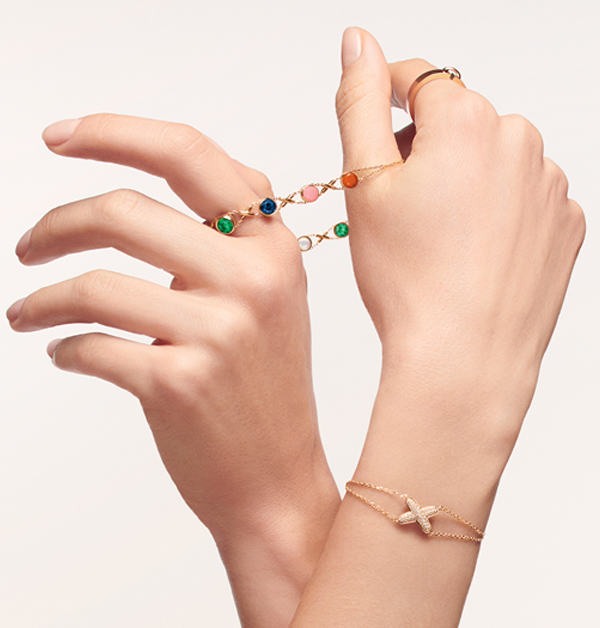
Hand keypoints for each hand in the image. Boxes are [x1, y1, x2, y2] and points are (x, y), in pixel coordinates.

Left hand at [7, 114, 338, 627]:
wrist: (278, 476)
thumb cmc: (265, 385)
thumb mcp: (269, 295)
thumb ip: (229, 232)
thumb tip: (153, 180)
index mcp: (272, 247)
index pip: (189, 155)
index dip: (115, 132)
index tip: (59, 137)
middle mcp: (252, 279)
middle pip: (123, 210)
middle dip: (55, 225)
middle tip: (27, 246)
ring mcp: (218, 332)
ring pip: (94, 283)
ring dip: (40, 297)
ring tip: (26, 313)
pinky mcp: (180, 384)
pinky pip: (90, 345)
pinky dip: (63, 348)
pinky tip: (66, 354)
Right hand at [288, 29, 584, 627]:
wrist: (463, 358)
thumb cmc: (409, 280)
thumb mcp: (363, 184)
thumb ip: (360, 100)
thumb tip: (359, 43)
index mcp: (466, 121)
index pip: (420, 78)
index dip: (388, 100)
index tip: (376, 131)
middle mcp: (520, 140)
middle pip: (459, 120)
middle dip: (426, 148)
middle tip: (401, 207)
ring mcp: (550, 184)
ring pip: (493, 158)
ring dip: (464, 179)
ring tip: (439, 238)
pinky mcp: (565, 224)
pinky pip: (524, 196)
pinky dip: (497, 211)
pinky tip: (473, 253)